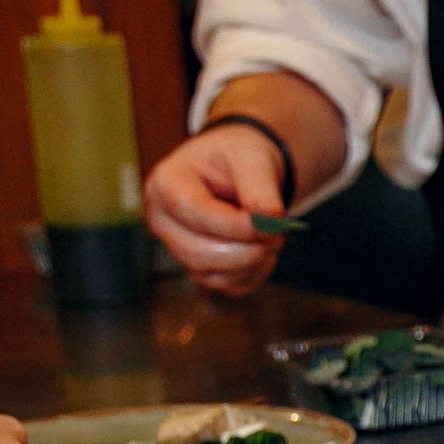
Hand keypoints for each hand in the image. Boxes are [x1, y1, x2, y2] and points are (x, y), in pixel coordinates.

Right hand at [144, 126, 287, 294]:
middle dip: (245, 249)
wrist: (239, 170)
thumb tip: (271, 219)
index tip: (270, 225)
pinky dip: (254, 272)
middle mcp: (163, 220)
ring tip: (274, 237)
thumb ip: (260, 187)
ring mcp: (178, 248)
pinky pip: (229, 284)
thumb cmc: (238, 158)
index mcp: (166, 183)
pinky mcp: (200, 268)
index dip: (233, 225)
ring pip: (211, 275)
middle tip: (279, 235)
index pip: (193, 213)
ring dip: (252, 262)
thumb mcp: (252, 158)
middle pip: (196, 252)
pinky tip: (264, 249)